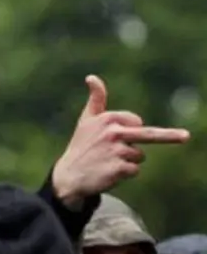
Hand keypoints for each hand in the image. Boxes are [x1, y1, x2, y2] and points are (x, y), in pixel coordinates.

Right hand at [52, 75, 189, 208]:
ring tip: (107, 163)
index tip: (118, 137)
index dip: (131, 131)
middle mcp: (113, 134)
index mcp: (108, 119)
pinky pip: (134, 170)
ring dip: (127, 162)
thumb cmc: (80, 147)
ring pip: (139, 156)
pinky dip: (124, 174)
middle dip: (171, 136)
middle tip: (185, 137)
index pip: (137, 123)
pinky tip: (108, 173)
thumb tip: (92, 77)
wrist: (67, 177)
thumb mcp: (85, 121)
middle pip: (149, 134)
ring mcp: (116, 152)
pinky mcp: (119, 169)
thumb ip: (95, 99)